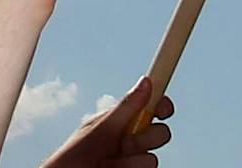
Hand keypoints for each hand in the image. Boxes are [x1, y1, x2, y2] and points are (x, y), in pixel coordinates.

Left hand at [38, 80, 174, 164]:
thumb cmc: (77, 151)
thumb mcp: (102, 127)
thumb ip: (126, 108)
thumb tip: (147, 81)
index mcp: (124, 121)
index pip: (152, 108)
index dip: (163, 105)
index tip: (163, 109)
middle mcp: (133, 140)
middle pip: (161, 134)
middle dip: (146, 138)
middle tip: (124, 142)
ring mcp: (135, 161)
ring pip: (153, 159)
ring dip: (132, 160)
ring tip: (109, 161)